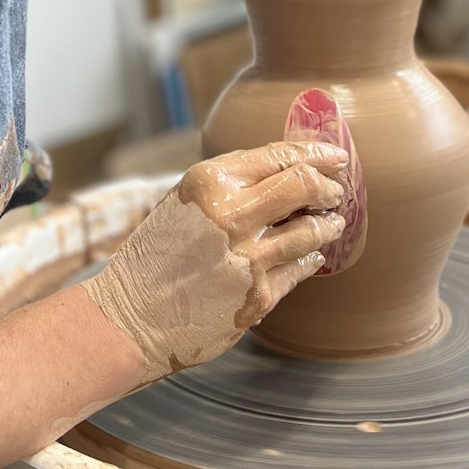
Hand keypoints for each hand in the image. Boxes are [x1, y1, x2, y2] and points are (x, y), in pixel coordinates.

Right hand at [80, 143, 349, 382]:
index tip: (336, 155)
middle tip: (336, 191)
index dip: (315, 153)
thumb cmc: (159, 254)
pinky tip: (311, 255)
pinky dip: (310, 258)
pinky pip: (299, 269)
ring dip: (328, 225)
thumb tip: (290, 166)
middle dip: (329, 187)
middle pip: (304, 185)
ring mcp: (246, 258)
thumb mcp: (186, 201)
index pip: (278, 156)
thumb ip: (232, 184)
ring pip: (311, 230)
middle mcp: (228, 215)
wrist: (132, 315)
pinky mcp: (257, 297)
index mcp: (208, 182)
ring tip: (332, 223)